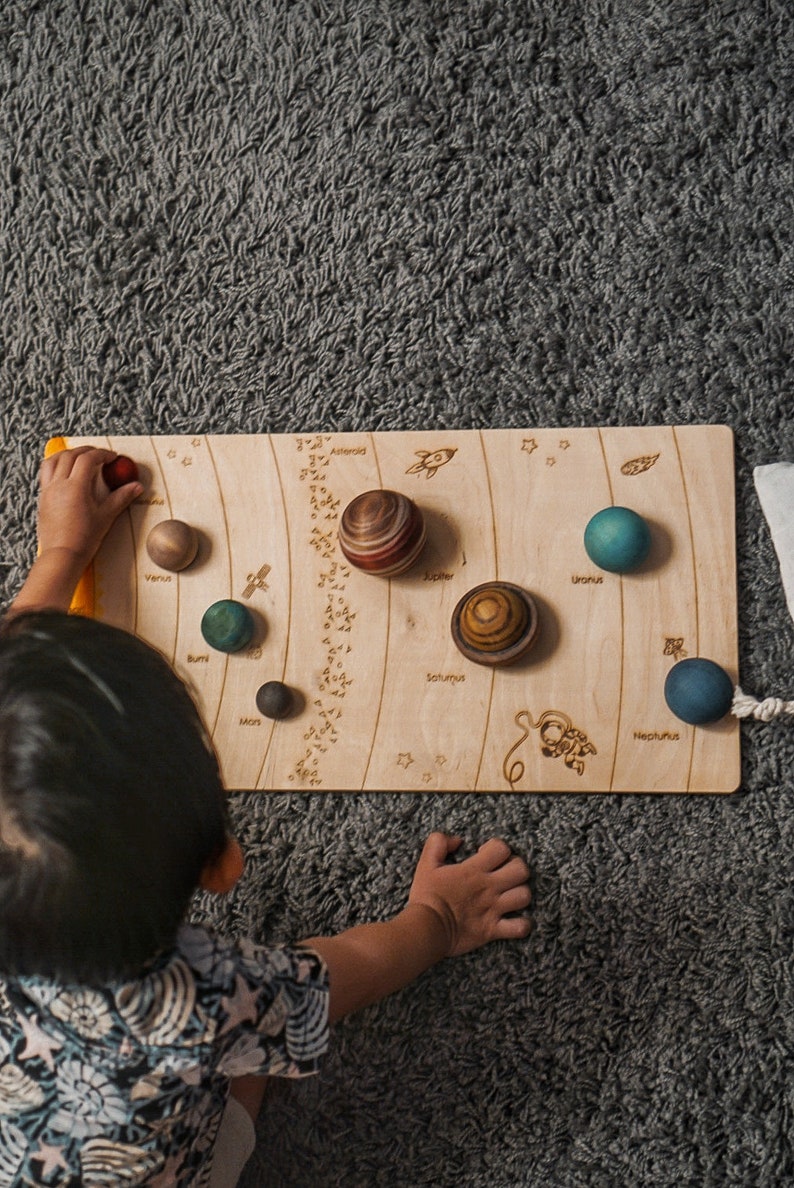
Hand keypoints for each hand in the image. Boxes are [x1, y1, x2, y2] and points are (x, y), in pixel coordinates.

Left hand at [37, 446, 140, 566]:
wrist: (63, 555)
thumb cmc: (82, 540)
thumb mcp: (106, 516)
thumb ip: (122, 497)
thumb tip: (135, 487)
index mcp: (75, 487)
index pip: (88, 459)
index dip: (102, 454)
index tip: (111, 457)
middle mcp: (59, 485)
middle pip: (70, 455)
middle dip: (86, 450)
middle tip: (99, 454)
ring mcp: (48, 491)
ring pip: (53, 460)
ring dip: (67, 454)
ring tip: (78, 457)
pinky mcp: (43, 498)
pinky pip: (45, 473)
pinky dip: (56, 466)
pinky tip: (64, 472)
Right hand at [407, 833, 530, 957]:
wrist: (425, 929)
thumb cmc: (426, 897)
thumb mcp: (426, 863)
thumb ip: (438, 843)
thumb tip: (456, 840)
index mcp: (474, 870)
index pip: (502, 849)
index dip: (496, 847)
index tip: (485, 855)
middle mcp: (488, 888)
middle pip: (521, 870)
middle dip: (516, 867)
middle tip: (503, 872)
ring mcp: (493, 910)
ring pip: (524, 896)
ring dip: (520, 894)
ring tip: (509, 894)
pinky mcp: (492, 930)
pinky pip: (519, 928)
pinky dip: (521, 924)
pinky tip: (514, 920)